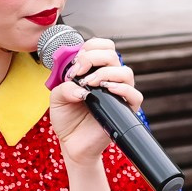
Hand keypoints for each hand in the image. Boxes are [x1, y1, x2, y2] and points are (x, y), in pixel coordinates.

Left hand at [48, 38, 140, 165]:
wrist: (71, 143)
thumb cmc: (67, 119)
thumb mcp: (57, 98)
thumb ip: (64, 86)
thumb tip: (81, 87)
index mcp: (95, 71)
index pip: (103, 47)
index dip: (90, 48)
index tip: (75, 63)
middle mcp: (109, 79)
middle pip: (113, 55)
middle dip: (93, 58)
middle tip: (78, 73)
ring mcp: (119, 94)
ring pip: (125, 72)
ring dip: (105, 73)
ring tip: (88, 84)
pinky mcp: (125, 110)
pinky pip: (134, 95)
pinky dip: (122, 89)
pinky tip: (106, 90)